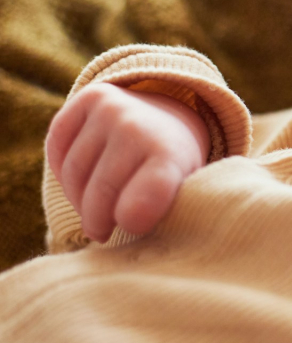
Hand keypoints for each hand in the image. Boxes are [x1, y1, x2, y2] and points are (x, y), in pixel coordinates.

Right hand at [45, 83, 210, 242]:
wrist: (171, 115)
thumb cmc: (173, 169)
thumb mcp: (183, 192)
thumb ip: (161, 215)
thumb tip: (131, 244)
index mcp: (172, 156)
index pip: (150, 191)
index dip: (135, 216)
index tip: (130, 227)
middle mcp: (140, 127)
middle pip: (101, 192)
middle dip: (99, 221)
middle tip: (104, 231)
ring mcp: (113, 110)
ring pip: (74, 175)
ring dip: (80, 200)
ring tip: (97, 206)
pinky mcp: (89, 98)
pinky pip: (57, 150)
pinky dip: (65, 172)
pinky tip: (85, 179)